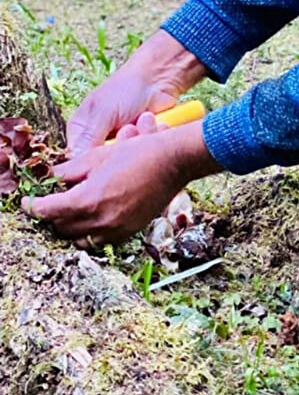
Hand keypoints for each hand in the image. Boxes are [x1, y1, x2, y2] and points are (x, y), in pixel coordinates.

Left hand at [25, 119, 219, 248]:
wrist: (174, 162)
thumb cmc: (139, 154)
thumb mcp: (98, 156)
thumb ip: (69, 170)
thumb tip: (52, 177)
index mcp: (89, 200)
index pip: (48, 211)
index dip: (33, 207)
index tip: (28, 202)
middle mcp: (101, 220)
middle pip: (61, 228)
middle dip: (51, 217)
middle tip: (50, 203)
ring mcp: (117, 229)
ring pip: (80, 239)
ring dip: (70, 228)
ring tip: (71, 212)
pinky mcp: (130, 231)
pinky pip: (101, 240)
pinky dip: (91, 233)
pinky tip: (93, 217)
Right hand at [67, 29, 208, 154]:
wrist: (159, 78)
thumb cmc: (126, 89)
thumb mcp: (103, 112)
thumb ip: (89, 138)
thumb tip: (75, 163)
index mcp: (79, 132)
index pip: (78, 160)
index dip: (93, 161)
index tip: (107, 151)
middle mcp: (98, 141)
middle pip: (104, 163)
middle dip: (120, 147)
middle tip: (128, 127)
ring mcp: (121, 144)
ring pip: (126, 160)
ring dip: (137, 140)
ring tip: (141, 120)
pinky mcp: (140, 146)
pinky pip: (144, 154)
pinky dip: (150, 140)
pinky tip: (153, 124)